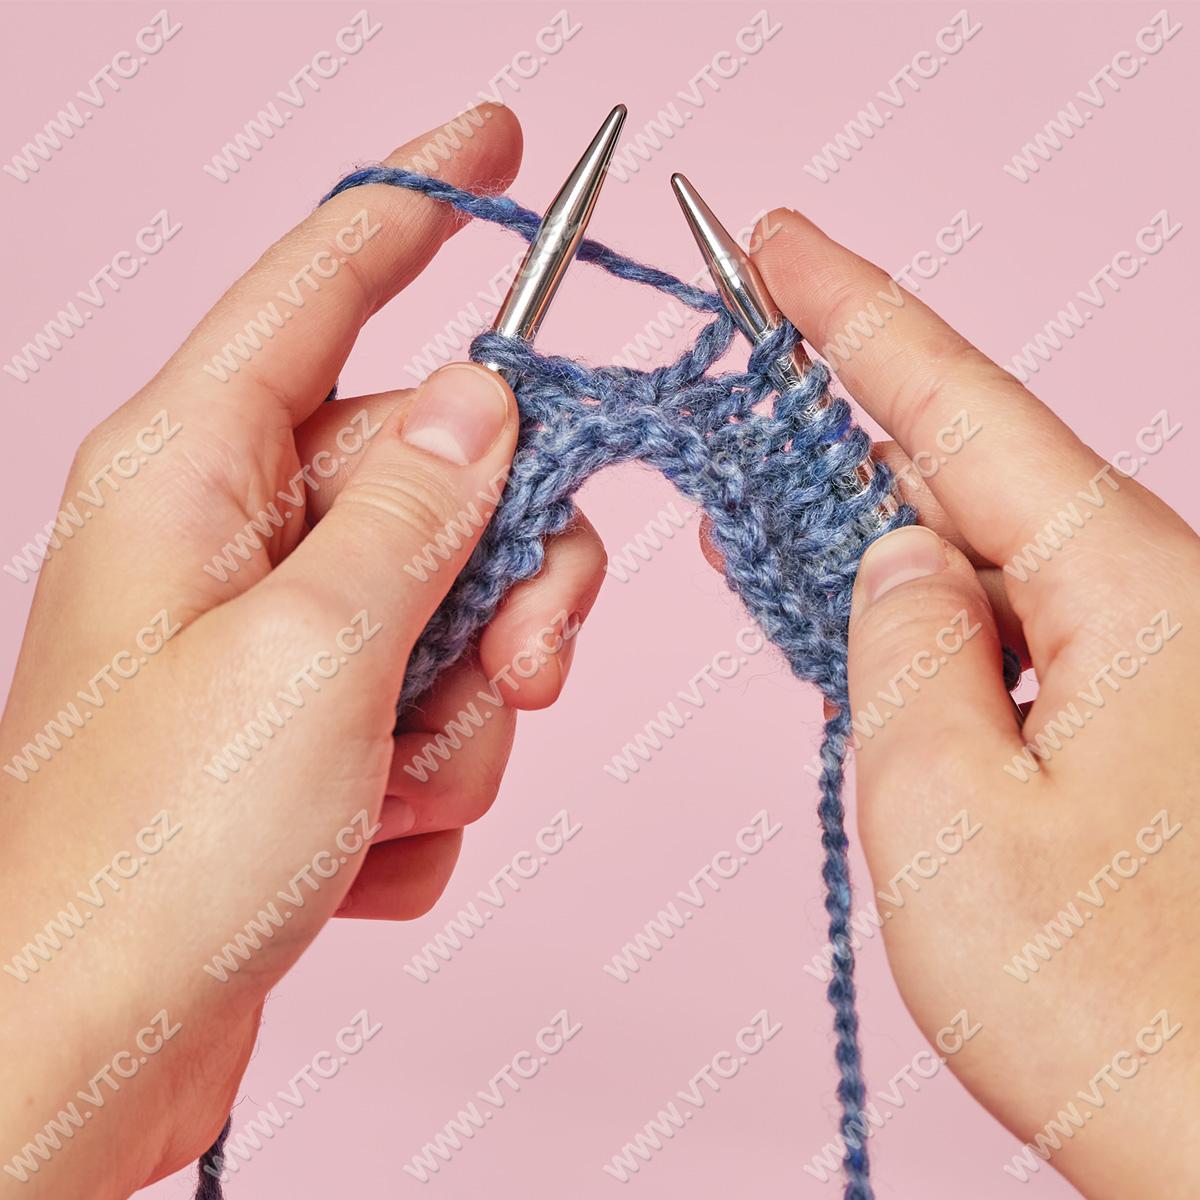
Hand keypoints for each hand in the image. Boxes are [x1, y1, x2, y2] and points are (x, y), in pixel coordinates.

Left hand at [0, 104, 603, 1197]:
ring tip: (398, 792)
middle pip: (441, 470)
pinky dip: (433, 778)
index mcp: (195, 470)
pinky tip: (362, 847)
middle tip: (522, 663)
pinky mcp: (315, 724)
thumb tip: (483, 400)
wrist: (93, 1045)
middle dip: (511, 571)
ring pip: (459, 602)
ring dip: (469, 708)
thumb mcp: (314, 654)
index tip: (500, 143)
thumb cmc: (151, 855)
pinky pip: (438, 704)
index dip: (420, 204)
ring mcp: (282, 633)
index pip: (323, 282)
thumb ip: (416, 508)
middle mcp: (237, 535)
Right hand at [724, 209, 1197, 1196]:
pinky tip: (860, 618)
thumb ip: (896, 649)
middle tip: (753, 378)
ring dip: (874, 534)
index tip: (781, 244)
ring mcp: (1152, 664)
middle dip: (850, 422)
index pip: (960, 407)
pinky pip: (1006, 630)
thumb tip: (890, 560)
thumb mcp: (946, 807)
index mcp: (1129, 592)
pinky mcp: (1134, 722)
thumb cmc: (1122, 1012)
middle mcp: (1157, 604)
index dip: (855, 315)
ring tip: (772, 516)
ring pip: (985, 556)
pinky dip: (921, 617)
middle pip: (974, 469)